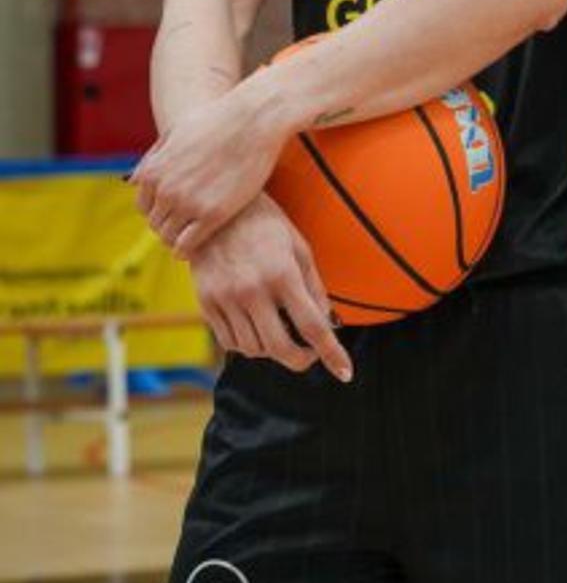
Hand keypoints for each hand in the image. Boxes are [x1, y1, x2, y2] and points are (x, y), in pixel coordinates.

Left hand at [134, 74, 283, 254]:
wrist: (252, 121)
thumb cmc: (217, 122)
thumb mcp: (175, 134)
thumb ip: (153, 158)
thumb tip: (134, 180)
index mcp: (153, 171)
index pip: (144, 207)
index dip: (159, 210)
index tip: (175, 211)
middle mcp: (165, 190)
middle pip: (156, 223)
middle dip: (169, 225)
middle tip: (187, 225)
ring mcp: (188, 204)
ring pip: (168, 237)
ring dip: (177, 239)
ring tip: (193, 236)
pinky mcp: (213, 215)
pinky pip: (188, 245)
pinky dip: (188, 249)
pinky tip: (197, 246)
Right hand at [189, 194, 351, 380]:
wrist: (214, 209)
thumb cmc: (265, 225)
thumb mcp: (299, 248)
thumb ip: (314, 288)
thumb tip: (328, 324)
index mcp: (282, 274)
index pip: (313, 326)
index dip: (332, 354)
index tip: (345, 373)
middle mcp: (252, 290)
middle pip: (281, 349)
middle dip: (301, 360)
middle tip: (309, 354)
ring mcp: (226, 298)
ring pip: (254, 349)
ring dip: (272, 350)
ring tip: (280, 330)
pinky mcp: (206, 302)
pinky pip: (230, 341)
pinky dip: (247, 344)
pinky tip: (256, 327)